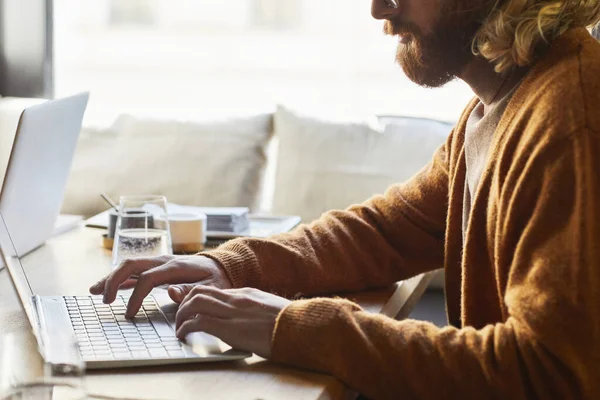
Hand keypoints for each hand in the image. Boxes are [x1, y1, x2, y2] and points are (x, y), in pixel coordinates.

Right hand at [89, 255, 232, 317]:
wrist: (220, 266)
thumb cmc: (216, 279)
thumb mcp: (210, 287)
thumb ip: (192, 291)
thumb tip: (171, 293)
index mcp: (175, 267)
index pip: (147, 278)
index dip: (136, 296)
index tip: (128, 314)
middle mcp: (163, 260)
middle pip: (132, 265)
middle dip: (114, 281)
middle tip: (105, 301)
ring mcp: (158, 262)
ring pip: (129, 265)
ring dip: (111, 277)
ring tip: (93, 291)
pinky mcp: (156, 267)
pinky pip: (133, 271)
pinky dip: (118, 278)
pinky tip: (105, 288)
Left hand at [175, 286, 290, 357]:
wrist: (299, 327)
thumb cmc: (290, 323)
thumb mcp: (269, 309)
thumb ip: (253, 309)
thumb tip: (244, 317)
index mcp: (246, 294)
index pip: (214, 290)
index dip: (198, 298)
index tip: (191, 308)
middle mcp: (236, 298)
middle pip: (199, 291)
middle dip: (184, 303)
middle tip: (180, 316)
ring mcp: (232, 311)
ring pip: (194, 302)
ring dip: (181, 314)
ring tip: (179, 326)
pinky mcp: (229, 328)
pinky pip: (199, 322)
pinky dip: (186, 327)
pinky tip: (183, 335)